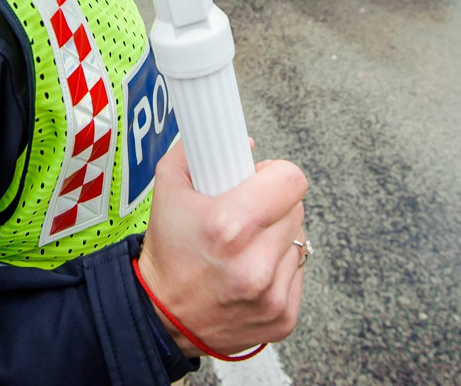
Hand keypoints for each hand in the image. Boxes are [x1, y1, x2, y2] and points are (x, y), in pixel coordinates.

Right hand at [137, 141, 307, 357]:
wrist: (160, 318)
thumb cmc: (167, 254)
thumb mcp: (168, 191)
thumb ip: (198, 152)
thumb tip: (245, 142)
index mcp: (229, 226)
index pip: (291, 180)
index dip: (275, 175)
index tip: (260, 181)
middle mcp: (255, 264)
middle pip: (297, 209)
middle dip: (274, 206)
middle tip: (246, 214)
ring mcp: (271, 295)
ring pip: (299, 241)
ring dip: (277, 238)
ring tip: (245, 247)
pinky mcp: (283, 317)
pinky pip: (297, 273)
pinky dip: (278, 268)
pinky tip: (250, 272)